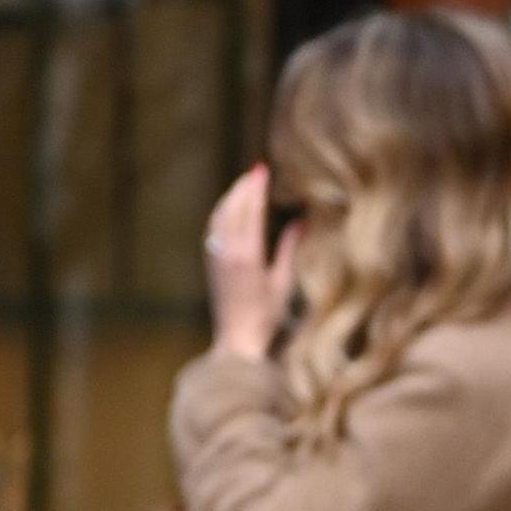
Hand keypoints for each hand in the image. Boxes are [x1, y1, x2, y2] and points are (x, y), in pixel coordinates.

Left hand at [204, 164, 294, 362]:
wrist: (236, 341)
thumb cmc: (265, 318)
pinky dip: (222, 211)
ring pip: (220, 216)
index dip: (256, 188)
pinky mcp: (211, 264)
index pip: (251, 211)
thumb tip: (299, 222)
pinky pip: (213, 228)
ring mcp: (216, 257)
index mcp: (248, 256)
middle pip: (233, 208)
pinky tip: (229, 207)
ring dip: (231, 196)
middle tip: (256, 170)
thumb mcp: (283, 284)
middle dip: (243, 186)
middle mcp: (228, 253)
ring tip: (244, 182)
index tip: (262, 169)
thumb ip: (289, 250)